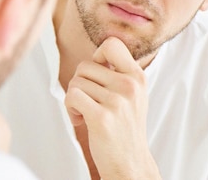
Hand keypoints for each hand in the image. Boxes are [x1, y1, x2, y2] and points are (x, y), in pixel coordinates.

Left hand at [65, 37, 160, 178]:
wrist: (130, 163)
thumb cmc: (125, 128)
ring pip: (76, 82)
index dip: (97, 56)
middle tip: (88, 101)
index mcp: (137, 76)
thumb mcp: (133, 95)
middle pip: (85, 65)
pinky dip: (70, 108)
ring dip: (74, 99)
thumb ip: (120, 73)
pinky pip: (72, 96)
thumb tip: (96, 56)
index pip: (112, 44)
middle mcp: (129, 85)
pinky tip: (80, 119)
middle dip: (80, 83)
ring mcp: (117, 101)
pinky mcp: (101, 117)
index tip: (98, 74)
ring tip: (86, 113)